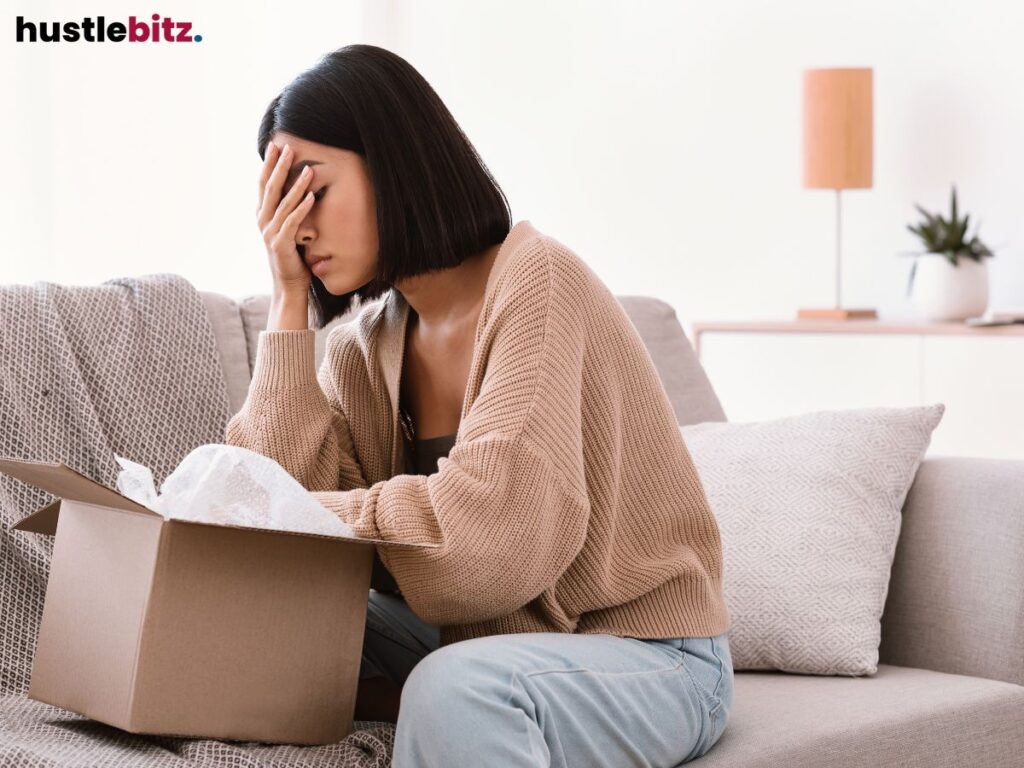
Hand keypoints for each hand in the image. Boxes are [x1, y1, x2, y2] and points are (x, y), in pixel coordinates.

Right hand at [257, 141, 316, 295]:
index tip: (276, 145)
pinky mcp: (281, 244)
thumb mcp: (286, 228)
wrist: (288, 284)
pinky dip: (302, 207)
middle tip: (289, 147)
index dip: (269, 164)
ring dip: (296, 184)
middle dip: (280, 167)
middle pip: (270, 188)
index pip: (264, 184)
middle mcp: (263, 221)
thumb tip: (295, 189)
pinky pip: (293, 221)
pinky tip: (312, 195)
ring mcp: (270, 232)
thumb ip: (286, 211)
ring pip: (283, 203)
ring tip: (308, 169)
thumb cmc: (292, 256)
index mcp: (262, 215)